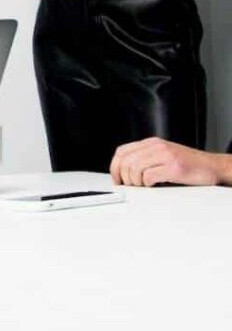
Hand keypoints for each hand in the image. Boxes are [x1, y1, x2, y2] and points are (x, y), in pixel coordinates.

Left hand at [109, 137, 231, 186]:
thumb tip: (125, 174)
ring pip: (134, 168)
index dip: (115, 167)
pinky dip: (148, 184)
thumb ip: (146, 159)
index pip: (122, 152)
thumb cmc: (189, 165)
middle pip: (125, 161)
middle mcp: (156, 146)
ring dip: (136, 182)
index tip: (117, 180)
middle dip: (124, 177)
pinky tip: (155, 186)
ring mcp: (165, 156)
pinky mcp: (174, 167)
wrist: (214, 167)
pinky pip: (149, 176)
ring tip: (145, 186)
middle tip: (131, 187)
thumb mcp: (164, 156)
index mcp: (151, 143)